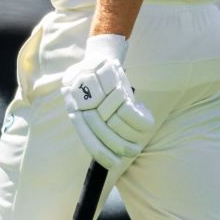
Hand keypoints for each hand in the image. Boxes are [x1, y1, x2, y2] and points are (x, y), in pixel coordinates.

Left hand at [60, 36, 155, 171]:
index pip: (88, 138)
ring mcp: (100, 91)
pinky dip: (139, 118)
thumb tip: (110, 150)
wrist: (99, 55)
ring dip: (133, 132)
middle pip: (105, 133)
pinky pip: (130, 110)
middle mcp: (84, 101)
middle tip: (132, 150)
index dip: (102, 154)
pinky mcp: (114, 82)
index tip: (114, 164)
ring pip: (119, 122)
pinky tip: (144, 115)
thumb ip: (94, 123)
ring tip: (139, 134)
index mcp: (75, 109)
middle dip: (122, 146)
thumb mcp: (88, 104)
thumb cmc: (95, 86)